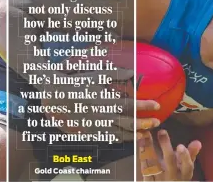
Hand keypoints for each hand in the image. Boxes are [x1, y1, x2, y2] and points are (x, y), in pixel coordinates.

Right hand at [42, 68, 159, 141]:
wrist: (55, 95)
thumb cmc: (78, 81)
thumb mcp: (97, 74)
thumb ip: (116, 74)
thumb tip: (133, 72)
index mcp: (105, 100)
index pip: (130, 104)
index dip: (145, 105)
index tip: (157, 105)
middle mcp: (102, 114)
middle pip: (127, 122)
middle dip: (144, 123)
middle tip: (157, 122)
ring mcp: (95, 125)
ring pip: (118, 133)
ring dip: (134, 134)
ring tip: (146, 134)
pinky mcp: (89, 131)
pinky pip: (106, 138)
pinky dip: (119, 139)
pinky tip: (127, 138)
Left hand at [138, 129, 201, 180]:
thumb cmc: (178, 177)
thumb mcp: (186, 168)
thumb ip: (191, 155)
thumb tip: (197, 142)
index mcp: (184, 174)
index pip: (187, 166)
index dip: (184, 156)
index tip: (180, 145)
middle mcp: (172, 177)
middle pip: (169, 162)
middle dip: (166, 146)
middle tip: (162, 132)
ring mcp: (160, 180)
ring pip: (154, 163)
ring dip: (149, 148)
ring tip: (147, 134)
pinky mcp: (149, 181)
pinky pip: (145, 169)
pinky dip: (143, 156)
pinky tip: (141, 145)